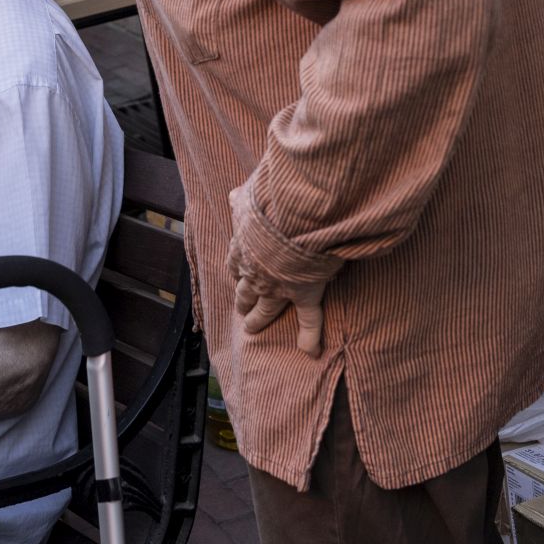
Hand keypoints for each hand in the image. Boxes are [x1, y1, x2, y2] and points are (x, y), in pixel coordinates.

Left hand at [227, 182, 335, 357]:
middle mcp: (255, 272)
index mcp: (243, 248)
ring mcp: (278, 287)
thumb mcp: (249, 196)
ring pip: (265, 309)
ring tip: (252, 327)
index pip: (235, 264)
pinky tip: (311, 350)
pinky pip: (308, 319)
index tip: (236, 275)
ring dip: (258, 319)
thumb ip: (241, 198)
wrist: (292, 218)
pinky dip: (310, 335)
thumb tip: (233, 194)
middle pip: (244, 292)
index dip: (236, 271)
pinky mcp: (303, 294)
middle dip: (242, 300)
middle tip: (241, 310)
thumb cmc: (270, 203)